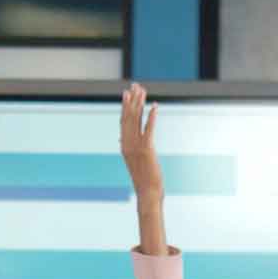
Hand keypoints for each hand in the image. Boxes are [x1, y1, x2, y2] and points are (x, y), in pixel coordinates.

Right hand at [120, 83, 162, 200]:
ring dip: (140, 103)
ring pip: (137, 120)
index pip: (123, 121)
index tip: (127, 93)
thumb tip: (122, 139)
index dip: (125, 106)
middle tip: (135, 85)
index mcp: (124, 145)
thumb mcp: (133, 161)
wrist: (147, 193)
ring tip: (142, 90)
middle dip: (132, 99)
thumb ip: (128, 148)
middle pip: (129, 117)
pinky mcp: (147, 150)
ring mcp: (136, 146)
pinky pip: (149, 129)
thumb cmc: (143, 179)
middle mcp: (127, 143)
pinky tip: (155, 106)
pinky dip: (151, 117)